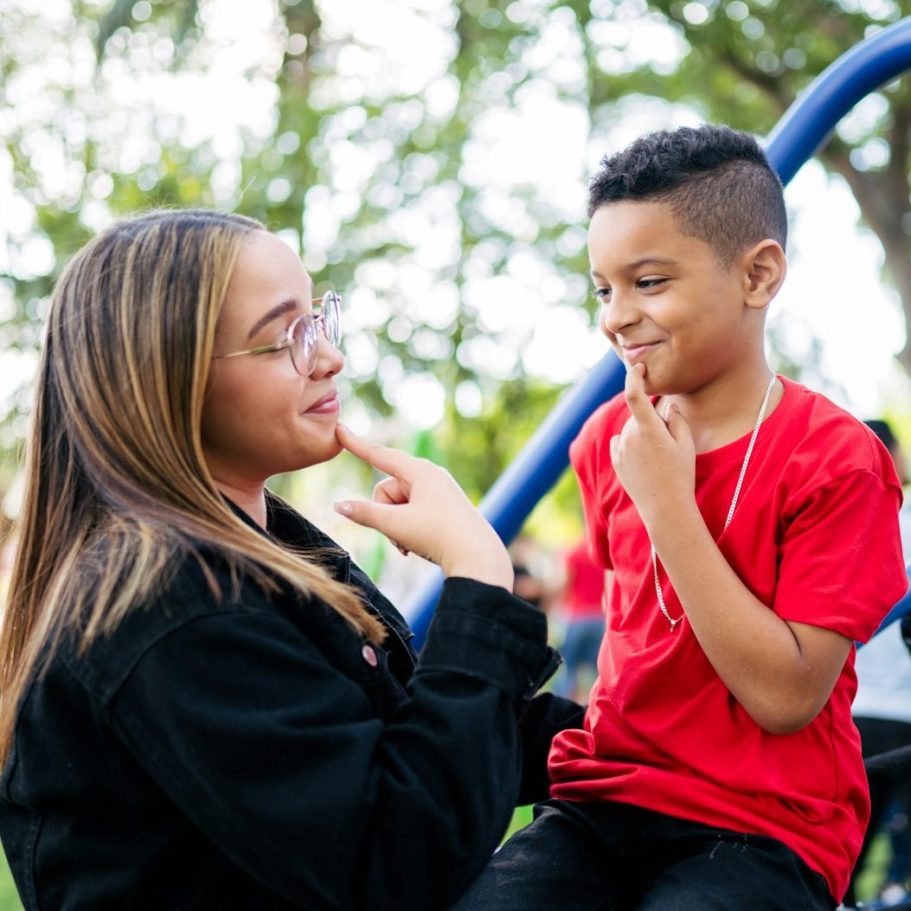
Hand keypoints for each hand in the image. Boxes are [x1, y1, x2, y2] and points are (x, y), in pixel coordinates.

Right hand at [333, 425, 513, 589]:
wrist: (478, 558)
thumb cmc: (438, 536)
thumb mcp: (396, 525)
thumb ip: (364, 514)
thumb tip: (339, 506)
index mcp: (420, 471)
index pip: (379, 454)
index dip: (356, 444)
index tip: (339, 429)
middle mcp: (430, 475)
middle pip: (387, 489)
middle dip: (385, 513)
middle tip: (399, 535)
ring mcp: (438, 491)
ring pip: (399, 504)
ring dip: (396, 526)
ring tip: (409, 544)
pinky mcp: (444, 507)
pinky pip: (413, 512)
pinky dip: (408, 529)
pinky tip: (415, 547)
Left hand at [609, 364, 695, 527]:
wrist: (664, 507)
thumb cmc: (680, 474)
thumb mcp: (686, 445)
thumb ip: (676, 420)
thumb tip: (666, 406)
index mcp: (648, 429)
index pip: (634, 393)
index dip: (635, 376)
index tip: (638, 367)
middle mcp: (629, 436)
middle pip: (639, 415)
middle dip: (652, 420)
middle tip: (668, 443)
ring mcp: (620, 448)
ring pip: (631, 429)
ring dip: (642, 433)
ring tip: (658, 458)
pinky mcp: (615, 460)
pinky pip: (622, 441)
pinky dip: (631, 443)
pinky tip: (645, 460)